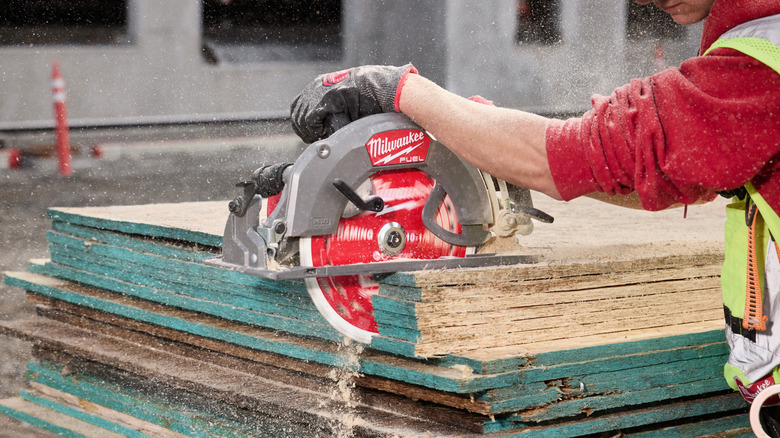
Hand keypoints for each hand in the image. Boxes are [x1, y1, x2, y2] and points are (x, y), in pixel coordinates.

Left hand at [290, 64, 417, 142]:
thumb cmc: (372, 95)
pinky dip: (316, 130)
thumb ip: (335, 109)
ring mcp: (319, 92)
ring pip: (301, 118)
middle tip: (318, 137)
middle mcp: (316, 87)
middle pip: (297, 113)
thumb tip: (328, 124)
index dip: (305, 123)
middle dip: (305, 128)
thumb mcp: (347, 100)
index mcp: (320, 85)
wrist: (382, 87)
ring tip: (324, 135)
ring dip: (311, 130)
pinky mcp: (324, 100)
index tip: (315, 132)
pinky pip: (310, 120)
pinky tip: (326, 132)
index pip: (299, 106)